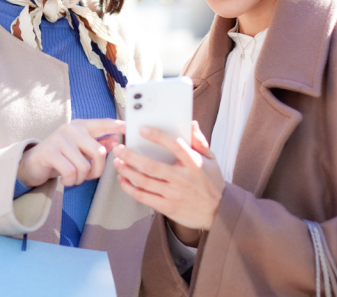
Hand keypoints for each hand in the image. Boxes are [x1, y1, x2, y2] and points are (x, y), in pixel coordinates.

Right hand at [17, 118, 124, 187]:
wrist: (32, 163)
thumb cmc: (61, 156)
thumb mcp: (80, 149)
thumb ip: (98, 143)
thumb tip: (117, 141)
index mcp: (81, 126)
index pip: (103, 123)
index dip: (117, 126)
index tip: (129, 128)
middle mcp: (71, 129)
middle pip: (99, 152)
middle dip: (97, 171)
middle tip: (88, 176)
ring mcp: (60, 139)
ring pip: (84, 165)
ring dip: (81, 178)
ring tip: (73, 178)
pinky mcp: (50, 152)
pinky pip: (70, 172)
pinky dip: (70, 181)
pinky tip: (65, 180)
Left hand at [113, 121, 224, 242]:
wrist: (219, 212)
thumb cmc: (212, 183)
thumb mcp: (211, 160)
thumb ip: (199, 141)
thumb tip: (191, 123)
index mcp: (194, 163)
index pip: (174, 145)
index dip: (157, 136)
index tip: (142, 129)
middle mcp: (182, 179)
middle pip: (150, 165)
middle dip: (130, 156)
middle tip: (119, 148)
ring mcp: (174, 194)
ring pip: (143, 181)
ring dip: (126, 171)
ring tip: (117, 162)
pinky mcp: (167, 207)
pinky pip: (143, 197)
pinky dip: (130, 188)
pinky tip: (123, 180)